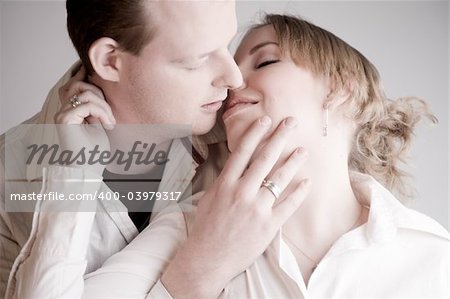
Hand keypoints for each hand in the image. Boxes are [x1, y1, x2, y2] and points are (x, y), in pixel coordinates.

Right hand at [53, 66, 115, 174]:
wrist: (89, 169)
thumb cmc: (94, 150)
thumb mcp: (99, 121)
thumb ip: (96, 105)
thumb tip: (99, 86)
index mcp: (70, 109)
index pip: (74, 83)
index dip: (83, 74)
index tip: (96, 70)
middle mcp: (63, 109)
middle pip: (79, 84)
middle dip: (100, 95)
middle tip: (110, 116)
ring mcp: (62, 114)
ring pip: (85, 93)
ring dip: (103, 106)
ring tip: (110, 122)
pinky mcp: (65, 120)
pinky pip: (86, 105)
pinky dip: (102, 113)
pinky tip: (108, 125)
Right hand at [162, 116, 309, 297]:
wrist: (207, 258)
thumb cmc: (206, 228)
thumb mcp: (209, 198)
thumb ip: (224, 181)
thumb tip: (236, 165)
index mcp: (225, 184)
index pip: (242, 152)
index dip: (255, 133)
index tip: (266, 119)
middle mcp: (241, 192)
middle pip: (264, 159)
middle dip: (279, 137)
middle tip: (291, 122)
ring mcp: (256, 209)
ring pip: (278, 179)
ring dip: (293, 162)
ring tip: (303, 150)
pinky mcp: (268, 225)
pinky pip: (288, 206)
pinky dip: (299, 193)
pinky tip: (307, 182)